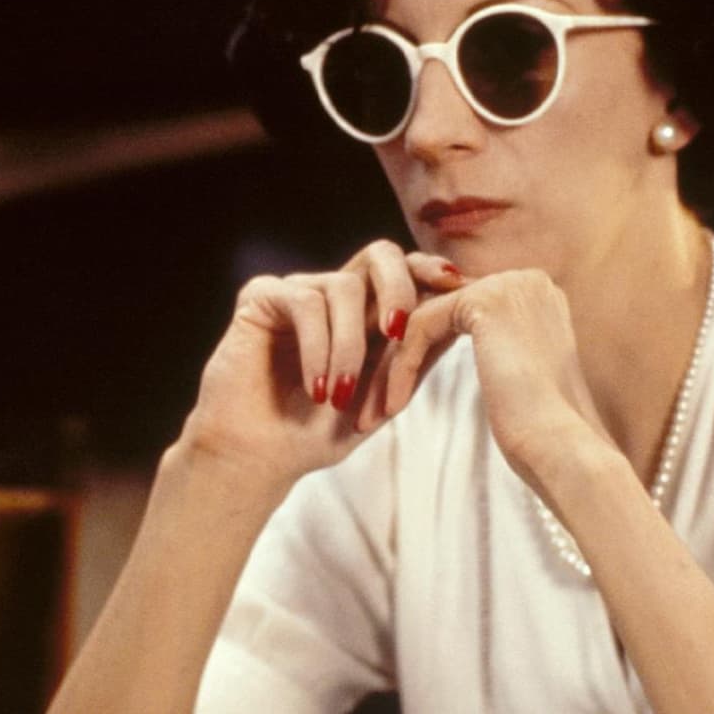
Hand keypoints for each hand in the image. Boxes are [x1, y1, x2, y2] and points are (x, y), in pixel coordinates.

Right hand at [179, 239, 464, 492]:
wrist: (257, 458)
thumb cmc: (316, 434)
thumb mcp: (382, 397)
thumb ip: (414, 358)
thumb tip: (457, 322)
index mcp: (365, 312)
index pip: (405, 272)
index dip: (431, 273)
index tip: (455, 289)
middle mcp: (333, 294)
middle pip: (380, 255)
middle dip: (399, 287)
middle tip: (400, 330)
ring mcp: (298, 291)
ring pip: (343, 287)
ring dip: (349, 346)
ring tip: (339, 395)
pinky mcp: (262, 296)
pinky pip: (305, 302)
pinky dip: (318, 347)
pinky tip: (316, 387)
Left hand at [383, 268, 606, 483]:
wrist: (562, 451)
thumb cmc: (540, 435)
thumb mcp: (513, 378)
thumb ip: (492, 349)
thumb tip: (445, 341)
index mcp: (536, 296)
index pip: (458, 313)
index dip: (421, 354)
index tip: (393, 395)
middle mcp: (527, 280)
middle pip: (437, 311)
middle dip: (399, 359)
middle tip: (371, 403)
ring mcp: (509, 284)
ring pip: (422, 318)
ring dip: (391, 368)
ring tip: (369, 415)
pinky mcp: (485, 300)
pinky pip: (419, 327)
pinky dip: (400, 368)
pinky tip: (391, 407)